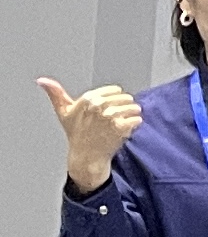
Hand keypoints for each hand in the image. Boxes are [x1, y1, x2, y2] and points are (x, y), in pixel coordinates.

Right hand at [39, 76, 139, 194]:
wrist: (85, 156)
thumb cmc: (76, 133)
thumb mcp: (63, 111)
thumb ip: (56, 93)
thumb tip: (41, 80)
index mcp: (88, 98)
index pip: (116, 90)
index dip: (115, 99)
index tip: (108, 108)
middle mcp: (98, 106)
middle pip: (126, 98)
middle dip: (125, 106)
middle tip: (118, 116)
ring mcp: (110, 117)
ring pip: (133, 107)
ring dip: (132, 114)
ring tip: (124, 121)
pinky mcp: (120, 128)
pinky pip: (137, 119)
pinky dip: (135, 123)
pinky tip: (127, 128)